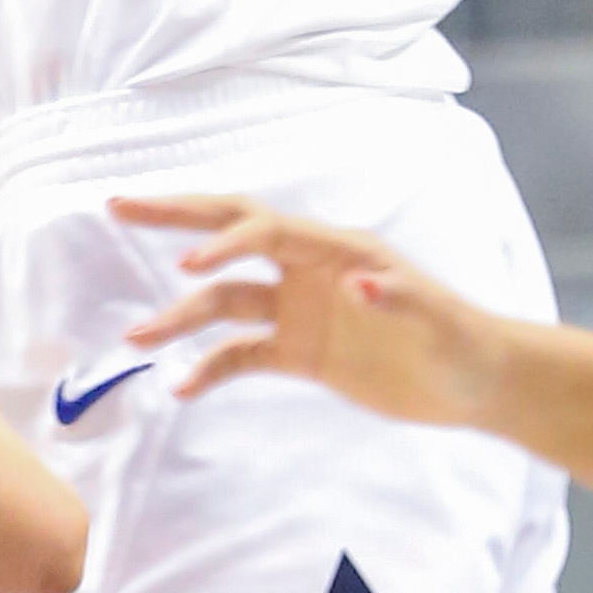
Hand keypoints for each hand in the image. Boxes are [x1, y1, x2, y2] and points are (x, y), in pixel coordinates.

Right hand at [113, 193, 506, 426]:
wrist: (474, 384)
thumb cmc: (460, 341)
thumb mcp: (436, 320)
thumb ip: (399, 298)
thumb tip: (362, 281)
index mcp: (334, 248)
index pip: (265, 231)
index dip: (225, 243)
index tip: (187, 268)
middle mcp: (306, 269)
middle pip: (227, 232)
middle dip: (173, 217)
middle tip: (118, 206)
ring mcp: (297, 310)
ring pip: (223, 301)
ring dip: (178, 317)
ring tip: (134, 339)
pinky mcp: (298, 352)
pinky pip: (240, 354)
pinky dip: (209, 368)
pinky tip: (180, 386)